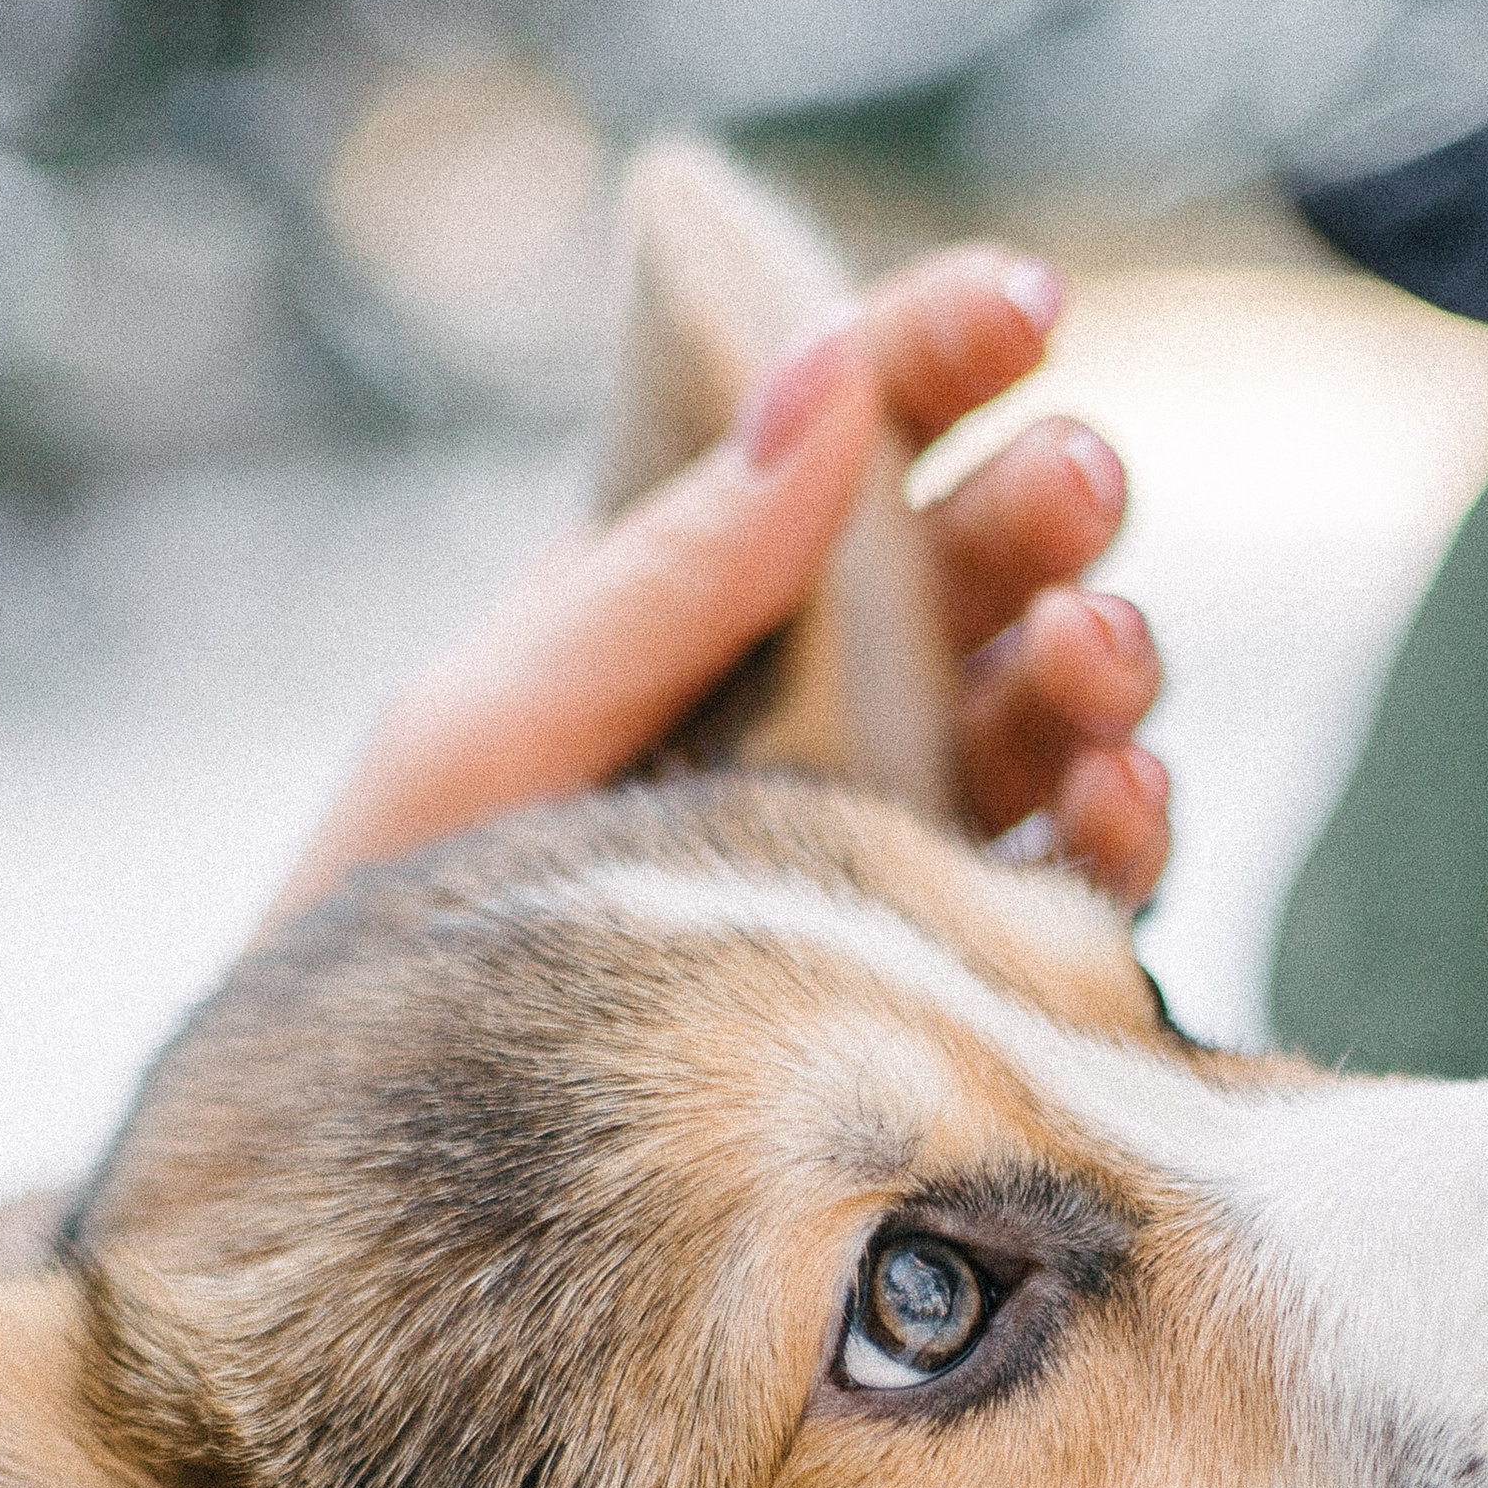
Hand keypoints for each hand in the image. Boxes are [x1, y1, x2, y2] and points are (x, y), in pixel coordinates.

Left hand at [269, 246, 1167, 926]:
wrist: (368, 1182)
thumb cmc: (388, 924)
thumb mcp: (489, 724)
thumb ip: (657, 573)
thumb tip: (827, 376)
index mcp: (701, 607)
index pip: (845, 438)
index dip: (940, 354)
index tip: (1022, 306)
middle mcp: (813, 713)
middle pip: (980, 571)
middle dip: (1050, 509)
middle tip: (1077, 493)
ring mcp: (881, 847)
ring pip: (1048, 722)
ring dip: (1103, 668)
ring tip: (1098, 657)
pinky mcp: (927, 987)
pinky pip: (1063, 900)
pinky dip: (1119, 839)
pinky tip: (1120, 805)